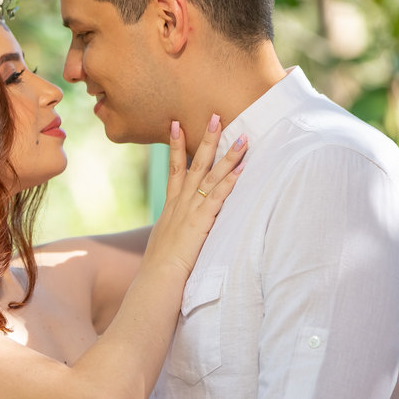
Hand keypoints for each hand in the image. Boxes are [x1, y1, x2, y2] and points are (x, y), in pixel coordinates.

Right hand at [144, 114, 245, 277]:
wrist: (155, 282)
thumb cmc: (159, 271)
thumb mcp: (163, 245)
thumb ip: (171, 234)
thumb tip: (173, 236)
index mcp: (170, 209)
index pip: (174, 170)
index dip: (175, 147)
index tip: (176, 124)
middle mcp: (179, 205)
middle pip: (193, 165)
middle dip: (205, 140)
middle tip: (215, 116)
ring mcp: (190, 212)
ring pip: (209, 177)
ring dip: (226, 156)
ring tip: (242, 136)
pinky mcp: (200, 223)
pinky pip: (218, 197)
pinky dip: (230, 182)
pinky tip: (242, 169)